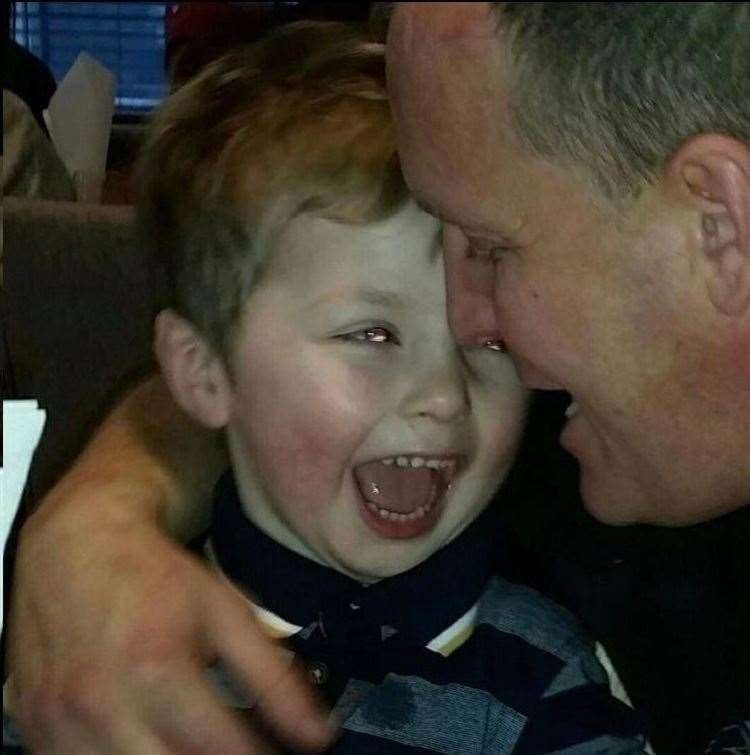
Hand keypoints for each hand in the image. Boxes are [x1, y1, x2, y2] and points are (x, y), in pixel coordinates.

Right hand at [7, 490, 333, 753]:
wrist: (77, 543)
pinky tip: (150, 742)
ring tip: (199, 744)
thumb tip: (319, 736)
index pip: (224, 752)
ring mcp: (59, 726)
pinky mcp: (34, 732)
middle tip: (239, 748)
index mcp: (158, 668)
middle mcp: (103, 705)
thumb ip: (273, 676)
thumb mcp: (225, 612)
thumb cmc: (156, 575)